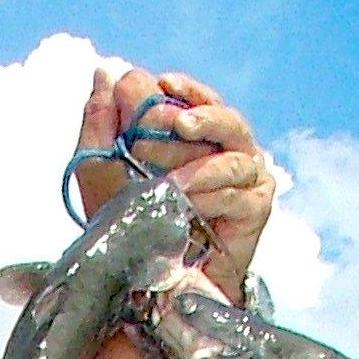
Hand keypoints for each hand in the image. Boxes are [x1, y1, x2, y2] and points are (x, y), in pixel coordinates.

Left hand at [73, 59, 275, 295]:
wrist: (151, 288)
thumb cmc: (130, 229)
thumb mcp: (102, 172)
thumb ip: (101, 121)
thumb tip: (106, 70)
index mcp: (197, 139)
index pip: (202, 101)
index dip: (188, 90)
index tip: (163, 85)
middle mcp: (227, 152)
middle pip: (224, 119)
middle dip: (188, 124)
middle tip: (156, 133)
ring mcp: (247, 179)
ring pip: (233, 154)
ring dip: (197, 165)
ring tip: (168, 182)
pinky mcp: (256, 208)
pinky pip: (239, 191)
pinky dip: (212, 195)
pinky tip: (187, 204)